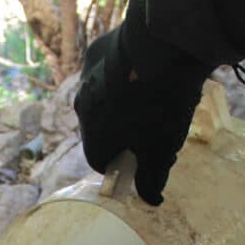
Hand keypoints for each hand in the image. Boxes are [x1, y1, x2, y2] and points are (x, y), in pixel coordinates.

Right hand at [74, 0, 210, 205]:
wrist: (162, 44)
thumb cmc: (160, 104)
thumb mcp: (162, 149)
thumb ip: (153, 179)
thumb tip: (151, 201)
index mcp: (94, 135)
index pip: (100, 160)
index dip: (122, 162)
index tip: (142, 157)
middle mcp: (81, 107)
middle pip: (100, 127)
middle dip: (122, 129)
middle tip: (154, 123)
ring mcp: (86, 76)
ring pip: (102, 97)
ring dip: (121, 100)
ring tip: (153, 93)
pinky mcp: (97, 50)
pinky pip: (108, 70)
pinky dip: (122, 73)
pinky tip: (147, 67)